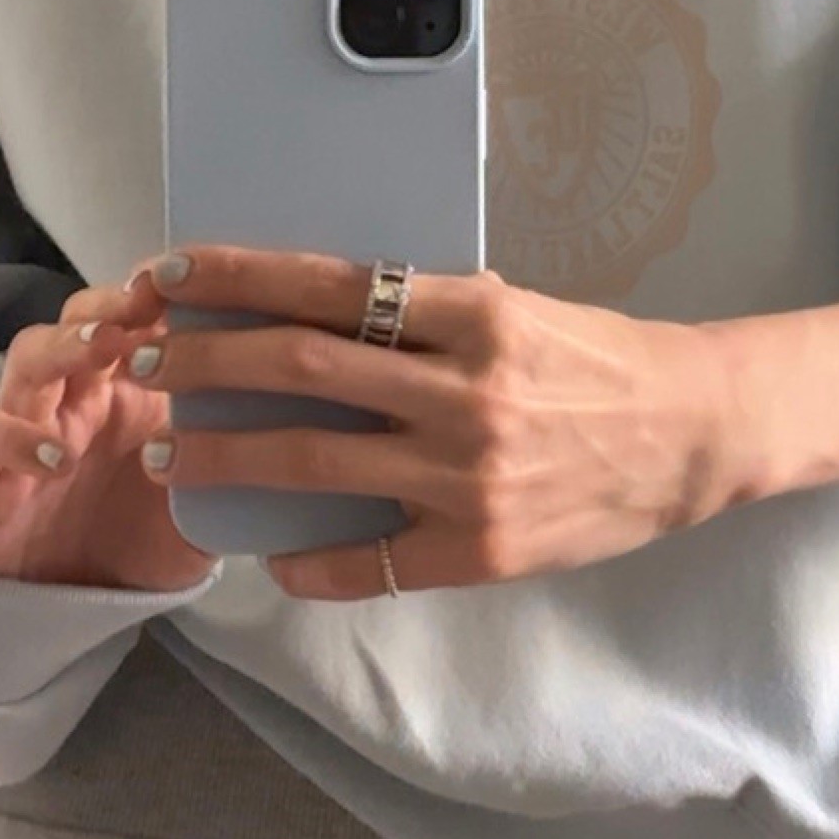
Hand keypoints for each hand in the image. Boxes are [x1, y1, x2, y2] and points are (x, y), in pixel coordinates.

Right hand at [0, 267, 218, 593]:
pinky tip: (54, 457)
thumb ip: (237, 475)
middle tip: (149, 299)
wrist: (57, 609)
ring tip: (104, 348)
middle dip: (114, 301)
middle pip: (82, 318)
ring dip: (65, 345)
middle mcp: (75, 397)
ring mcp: (22, 427)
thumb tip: (306, 445)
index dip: (166, 298)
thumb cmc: (129, 543)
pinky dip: (12, 435)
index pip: (142, 321)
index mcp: (131, 392)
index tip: (204, 285)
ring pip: (29, 357)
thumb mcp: (200, 512)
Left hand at [135, 245, 739, 599]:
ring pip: (315, 460)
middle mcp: (466, 392)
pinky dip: (310, 564)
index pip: (333, 284)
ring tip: (173, 452)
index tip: (176, 273)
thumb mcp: (515, 310)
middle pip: (303, 367)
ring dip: (228, 454)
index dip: (242, 278)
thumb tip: (318, 310)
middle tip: (145, 361)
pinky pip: (371, 564)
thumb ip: (427, 314)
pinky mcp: (482, 548)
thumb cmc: (600, 360)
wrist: (694, 434)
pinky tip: (272, 558)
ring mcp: (470, 476)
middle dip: (207, 363)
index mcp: (475, 316)